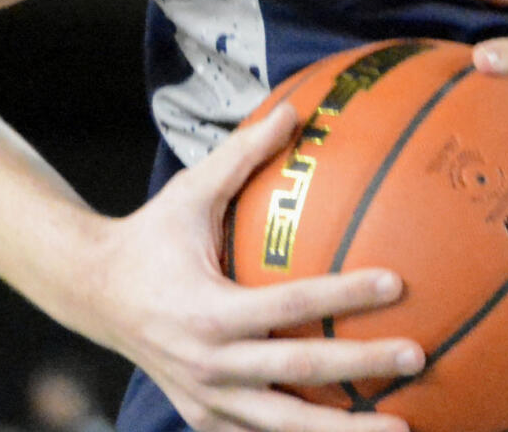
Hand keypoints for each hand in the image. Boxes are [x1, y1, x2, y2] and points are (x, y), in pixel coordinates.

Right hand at [68, 101, 422, 431]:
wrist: (90, 294)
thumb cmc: (151, 237)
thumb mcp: (190, 192)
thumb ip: (242, 154)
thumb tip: (296, 107)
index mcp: (207, 311)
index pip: (288, 304)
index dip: (342, 294)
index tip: (396, 283)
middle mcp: (207, 363)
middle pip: (296, 372)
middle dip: (360, 367)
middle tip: (417, 357)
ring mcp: (205, 398)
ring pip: (283, 423)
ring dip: (341, 430)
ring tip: (402, 430)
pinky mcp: (204, 417)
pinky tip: (354, 431)